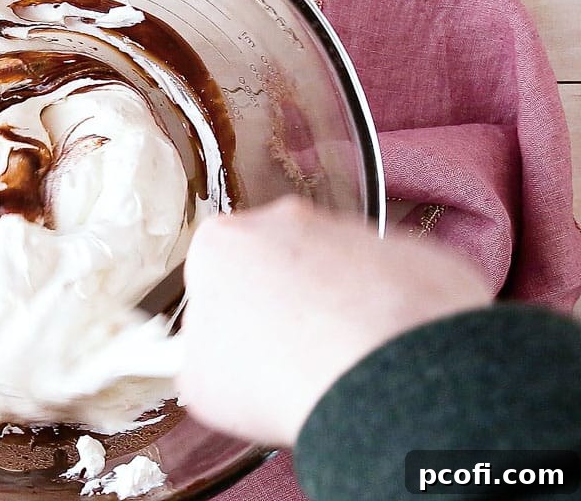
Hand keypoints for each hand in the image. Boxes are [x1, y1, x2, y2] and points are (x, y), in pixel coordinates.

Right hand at [177, 197, 492, 446]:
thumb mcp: (203, 386)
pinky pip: (385, 282)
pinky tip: (378, 355)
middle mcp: (283, 221)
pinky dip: (384, 313)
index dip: (225, 318)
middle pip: (273, 262)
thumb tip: (211, 363)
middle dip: (281, 304)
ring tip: (339, 365)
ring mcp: (348, 230)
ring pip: (332, 270)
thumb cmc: (284, 375)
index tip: (237, 348)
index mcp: (220, 243)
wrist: (381, 376)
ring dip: (334, 308)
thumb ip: (201, 359)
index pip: (213, 274)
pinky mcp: (407, 248)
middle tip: (288, 359)